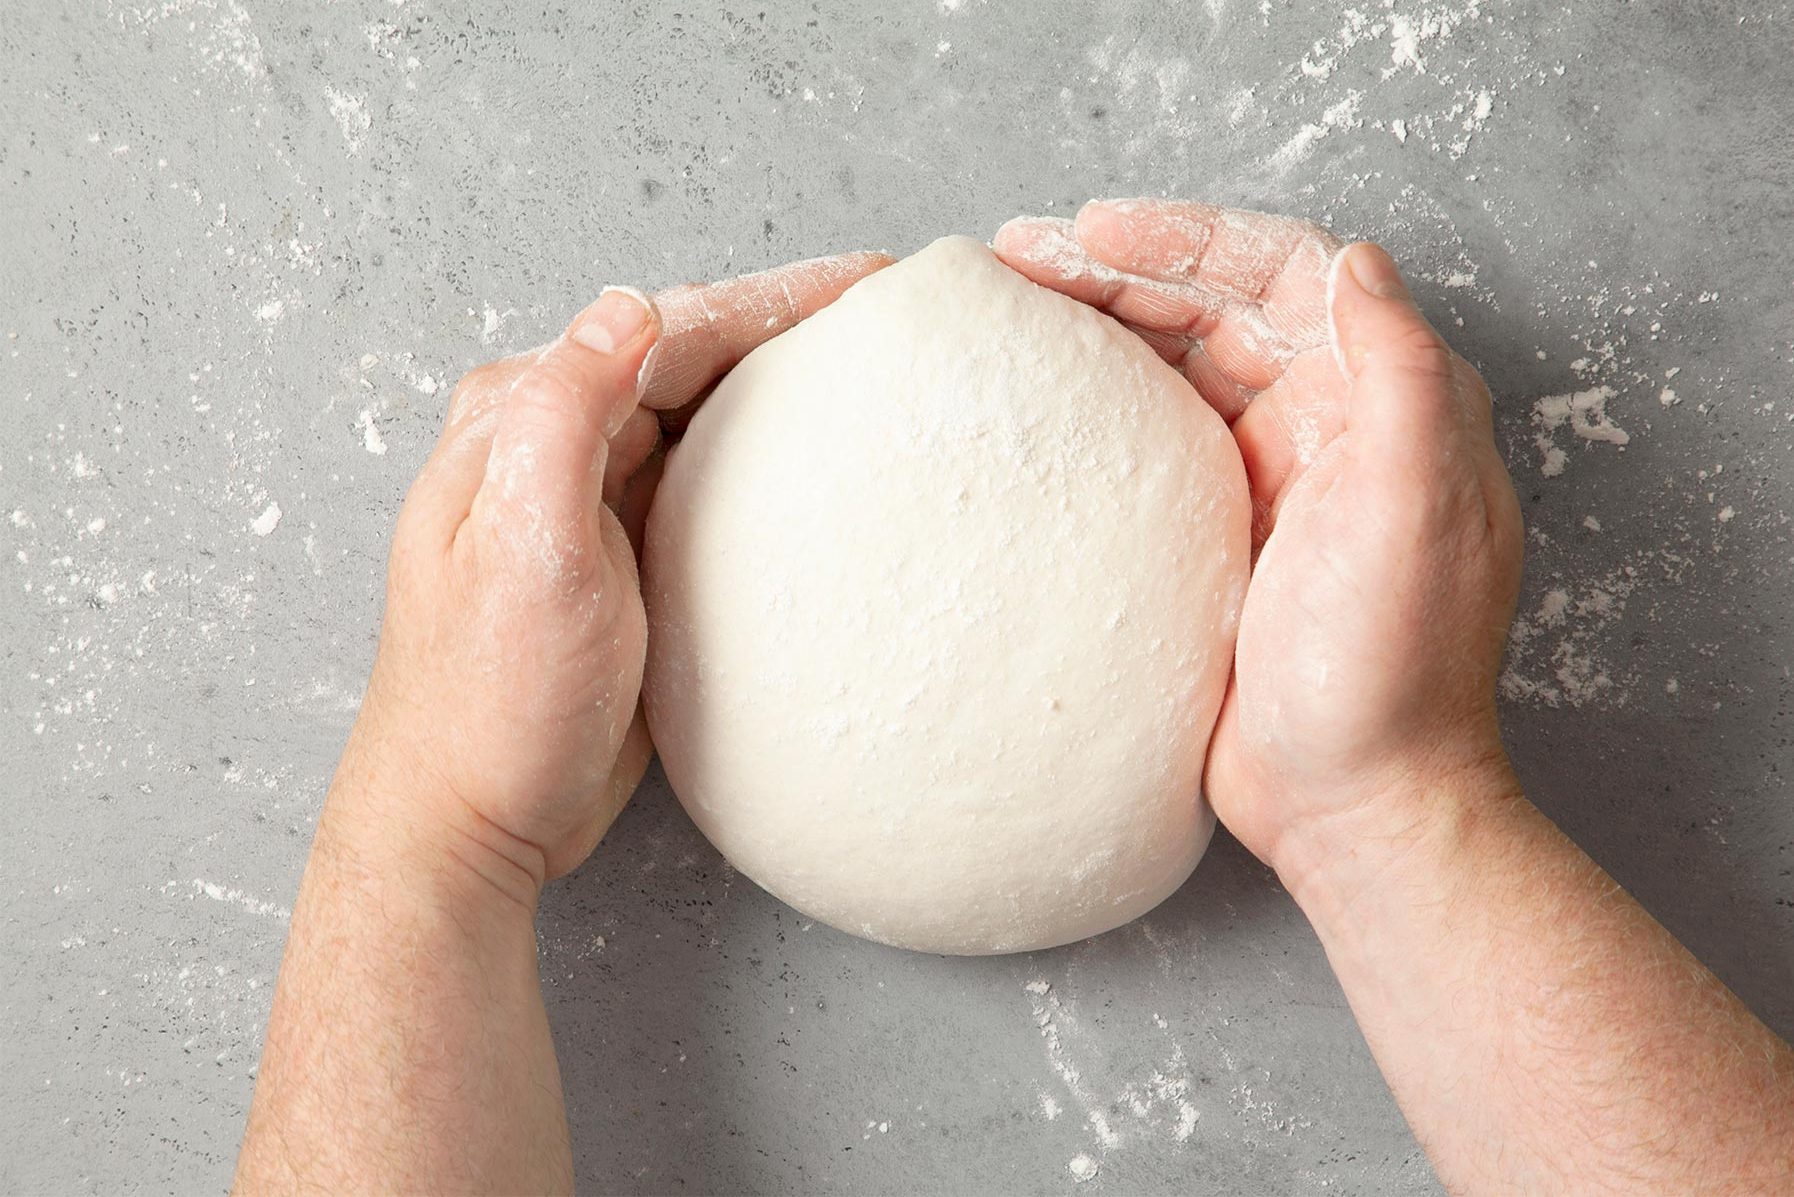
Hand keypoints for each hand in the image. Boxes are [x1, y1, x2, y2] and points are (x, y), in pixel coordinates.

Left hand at [341, 251, 891, 894]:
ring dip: (783, 387)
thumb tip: (628, 308)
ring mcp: (588, 500)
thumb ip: (565, 416)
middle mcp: (549, 444)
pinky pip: (705, 481)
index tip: (872, 280)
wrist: (471, 819)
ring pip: (704, 415)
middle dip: (790, 327)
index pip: (666, 329)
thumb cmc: (490, 701)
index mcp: (519, 420)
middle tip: (892, 311)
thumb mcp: (527, 550)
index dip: (775, 298)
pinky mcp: (621, 559)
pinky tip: (820, 465)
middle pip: (691, 358)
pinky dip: (767, 461)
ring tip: (870, 367)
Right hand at [994, 201, 1522, 879]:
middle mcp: (1330, 425)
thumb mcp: (1414, 515)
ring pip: (1178, 364)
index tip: (1099, 233)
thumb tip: (1359, 261)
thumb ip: (1401, 379)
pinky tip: (1037, 398)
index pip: (1284, 276)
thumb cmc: (1389, 673)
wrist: (1352, 803)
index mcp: (1384, 404)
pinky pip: (1150, 438)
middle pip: (1218, 308)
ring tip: (1013, 303)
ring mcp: (1270, 478)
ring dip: (1101, 324)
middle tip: (1023, 258)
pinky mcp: (1220, 532)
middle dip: (1125, 269)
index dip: (1192, 237)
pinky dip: (1096, 404)